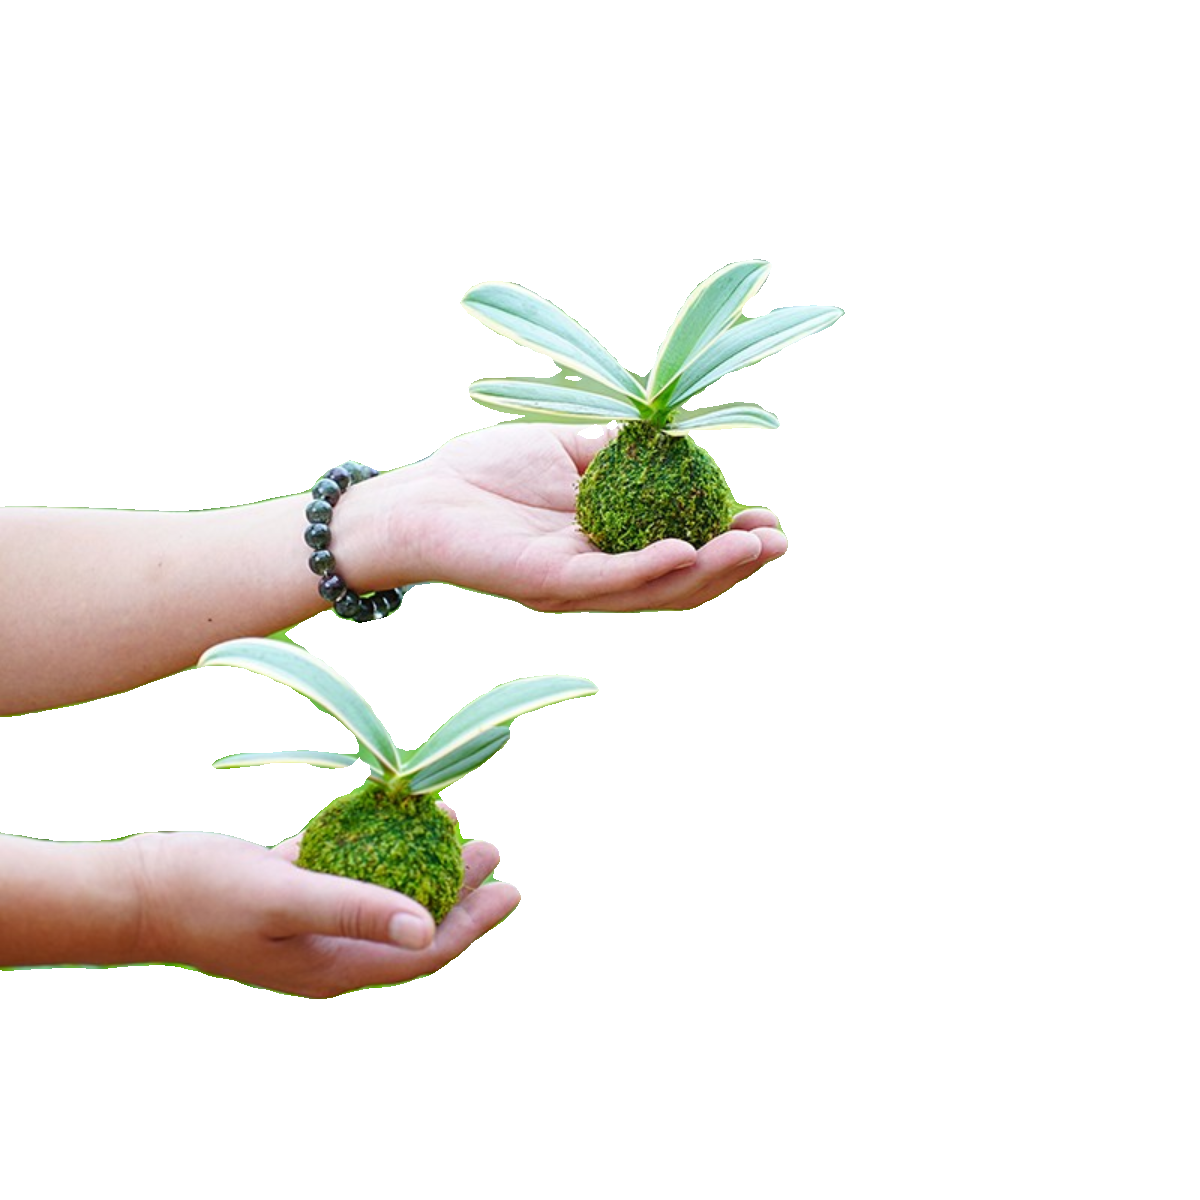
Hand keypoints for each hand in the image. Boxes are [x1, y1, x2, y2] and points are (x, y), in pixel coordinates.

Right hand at [134, 816, 517, 997]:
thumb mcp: (287, 898)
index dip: (474, 923)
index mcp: (334, 965)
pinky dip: (369, 841)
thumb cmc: (205, 895)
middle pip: (411, 920)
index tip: (513, 889)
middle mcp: (327, 948)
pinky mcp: (287, 887)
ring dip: (416, 859)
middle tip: (491, 847)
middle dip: (456, 888)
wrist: (132, 888)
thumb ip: (357, 910)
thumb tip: (428, 929)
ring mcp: (307, 919)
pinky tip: (388, 810)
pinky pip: (343, 867)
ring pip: (380, 890)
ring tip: (450, 821)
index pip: (424, 952)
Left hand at [367, 422, 787, 611]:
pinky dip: (650, 567)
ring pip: (657, 589)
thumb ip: (619, 454)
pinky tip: (688, 548)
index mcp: (609, 547)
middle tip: (779, 541)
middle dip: (736, 563)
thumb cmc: (485, 472)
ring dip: (711, 569)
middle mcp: (600, 577)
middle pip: (682, 583)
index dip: (729, 540)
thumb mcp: (569, 454)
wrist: (416, 496)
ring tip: (755, 546)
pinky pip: (608, 579)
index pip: (683, 552)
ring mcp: (576, 586)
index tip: (771, 517)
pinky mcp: (546, 584)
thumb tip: (669, 440)